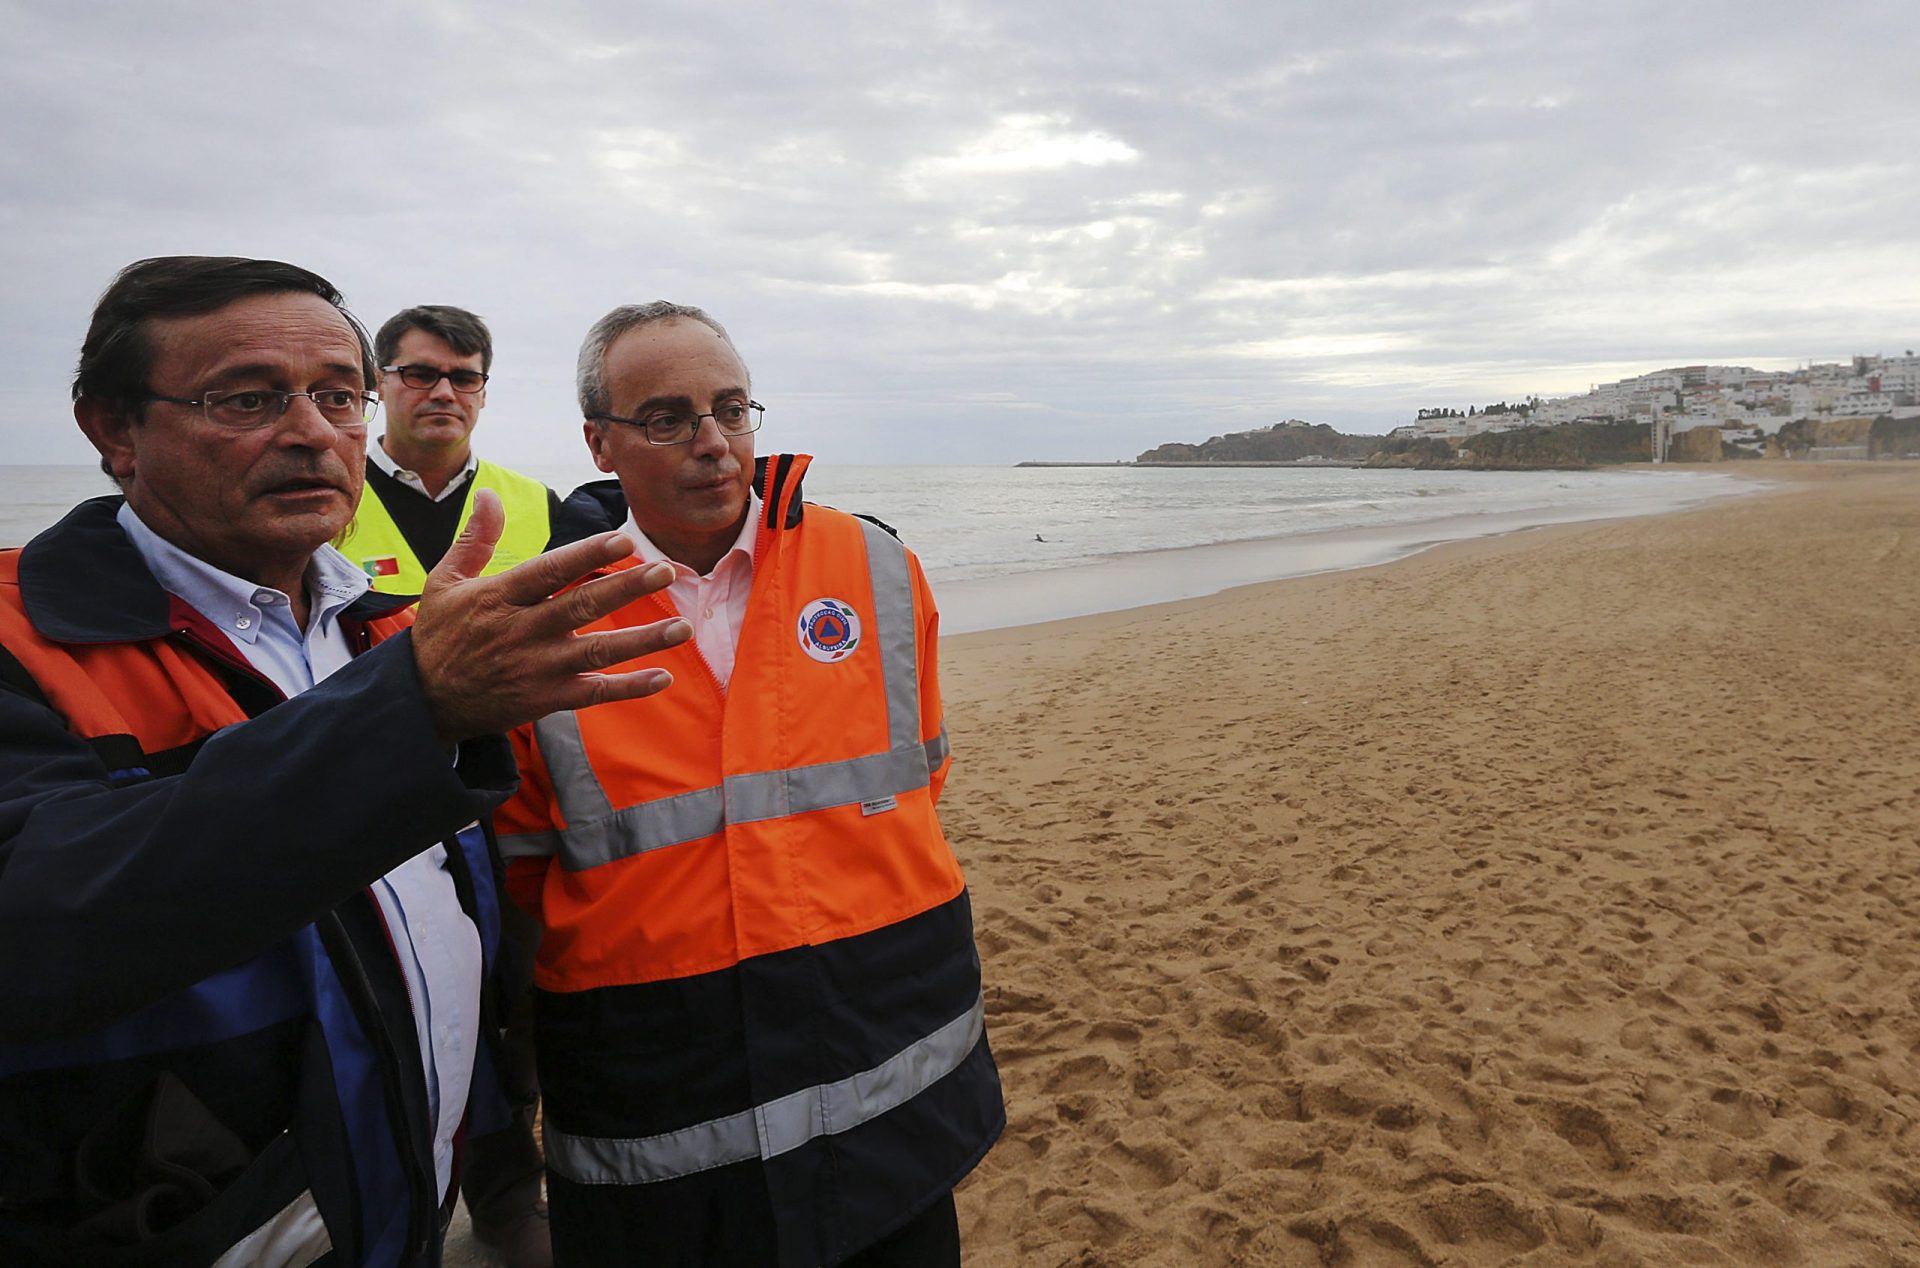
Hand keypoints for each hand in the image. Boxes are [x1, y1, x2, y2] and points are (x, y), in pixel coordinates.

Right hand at [410, 490, 691, 742]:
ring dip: (643, 639)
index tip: (623, 539)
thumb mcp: (444, 582)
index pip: (550, 572)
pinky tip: (662, 676)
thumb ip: (474, 539)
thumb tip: (490, 495)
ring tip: (683, 626)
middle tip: (667, 570)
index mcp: (498, 597)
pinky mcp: (546, 699)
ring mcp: (537, 668)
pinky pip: (594, 693)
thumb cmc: (440, 634)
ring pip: (597, 652)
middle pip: (581, 607)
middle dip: (627, 588)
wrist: (424, 702)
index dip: (587, 555)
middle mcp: (521, 632)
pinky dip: (629, 687)